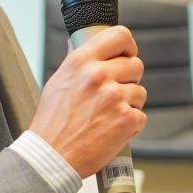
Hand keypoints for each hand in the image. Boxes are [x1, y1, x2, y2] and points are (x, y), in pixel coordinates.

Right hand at [29, 26, 146, 175]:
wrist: (51, 156)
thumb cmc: (52, 123)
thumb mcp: (58, 82)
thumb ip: (76, 62)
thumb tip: (81, 42)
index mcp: (80, 62)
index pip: (120, 36)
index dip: (128, 46)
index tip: (126, 55)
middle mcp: (98, 75)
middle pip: (135, 65)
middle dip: (128, 80)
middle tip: (113, 95)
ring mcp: (114, 97)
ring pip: (140, 92)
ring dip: (128, 105)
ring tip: (107, 117)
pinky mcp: (126, 119)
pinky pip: (141, 116)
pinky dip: (130, 126)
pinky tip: (111, 131)